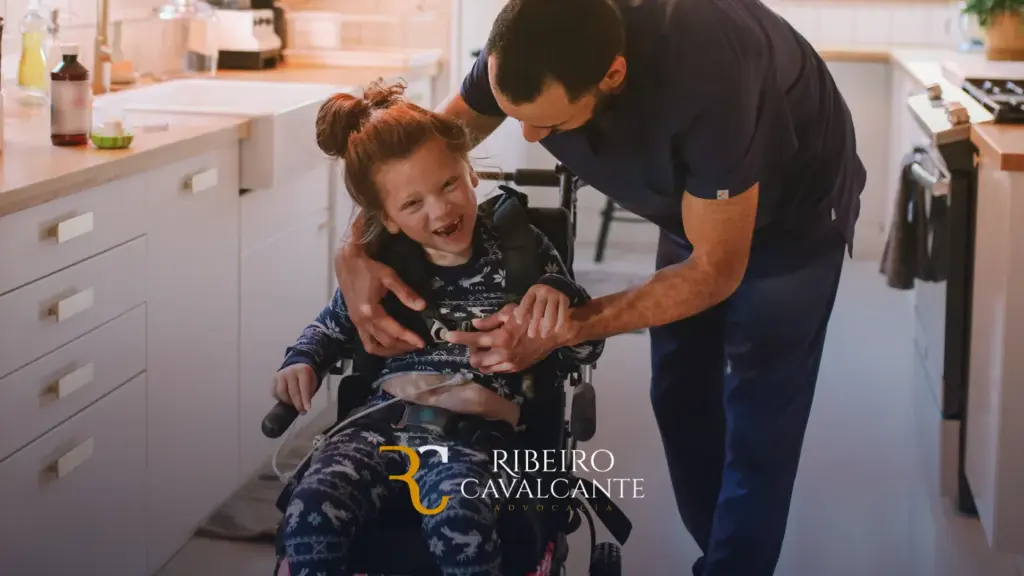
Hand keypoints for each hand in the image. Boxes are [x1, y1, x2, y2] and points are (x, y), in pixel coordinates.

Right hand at [272, 364, 317, 412]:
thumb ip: (308, 393)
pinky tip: (286, 399)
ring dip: (288, 401)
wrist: (297, 367)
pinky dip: (279, 399)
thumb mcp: (312, 383)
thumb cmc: (306, 378)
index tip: (307, 410)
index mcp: (303, 370)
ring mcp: (280, 375)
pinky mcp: (273, 379)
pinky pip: (274, 392)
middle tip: (302, 411)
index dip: (305, 400)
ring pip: (281, 393)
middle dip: (297, 404)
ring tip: (293, 404)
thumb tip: (304, 407)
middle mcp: (290, 371)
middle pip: (293, 391)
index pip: (304, 387)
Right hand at [336, 243, 425, 355]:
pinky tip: (389, 344)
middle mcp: (362, 321)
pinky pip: (366, 341)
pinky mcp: (355, 322)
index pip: (393, 331)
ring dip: (390, 351)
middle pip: (385, 342)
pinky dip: (378, 347)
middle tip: (418, 345)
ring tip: (405, 347)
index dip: (409, 338)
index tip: (422, 343)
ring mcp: (356, 323)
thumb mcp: (389, 277)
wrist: (347, 263)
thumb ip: (405, 293)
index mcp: (370, 310)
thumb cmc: (368, 268)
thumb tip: (422, 306)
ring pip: (373, 346)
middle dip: (403, 346)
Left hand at [444, 303, 568, 372]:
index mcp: (500, 337)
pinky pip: (496, 370)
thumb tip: (475, 324)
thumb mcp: (510, 313)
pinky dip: (491, 363)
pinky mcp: (515, 368)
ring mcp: (509, 363)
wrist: (551, 333)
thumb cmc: (530, 318)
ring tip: (485, 348)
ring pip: (484, 368)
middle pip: (475, 360)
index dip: (459, 338)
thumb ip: (491, 321)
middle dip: (472, 352)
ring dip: (480, 359)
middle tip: (475, 342)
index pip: (473, 340)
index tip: (448, 336)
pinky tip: (495, 354)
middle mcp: (502, 353)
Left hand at [513, 284, 568, 338]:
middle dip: (534, 323)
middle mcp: (544, 292)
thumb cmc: (541, 295)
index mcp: (533, 291)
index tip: (519, 322)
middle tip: (531, 335)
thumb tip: (515, 314)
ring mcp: (555, 295)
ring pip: (551, 313)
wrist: (558, 284)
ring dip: (547, 326)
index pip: (526, 301)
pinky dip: (559, 323)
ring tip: (544, 335)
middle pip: (538, 309)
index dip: (522, 312)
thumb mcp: (532, 296)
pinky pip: (562, 313)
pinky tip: (556, 330)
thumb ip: (525, 306)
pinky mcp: (564, 299)